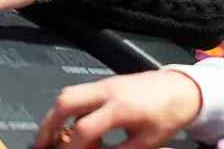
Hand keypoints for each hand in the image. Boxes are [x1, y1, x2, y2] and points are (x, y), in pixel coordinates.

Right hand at [33, 71, 202, 148]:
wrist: (182, 88)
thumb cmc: (168, 117)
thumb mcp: (147, 142)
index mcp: (119, 108)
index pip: (84, 128)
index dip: (70, 148)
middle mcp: (107, 91)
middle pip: (66, 100)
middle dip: (48, 123)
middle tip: (41, 144)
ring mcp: (105, 83)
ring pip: (70, 92)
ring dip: (56, 114)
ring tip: (51, 136)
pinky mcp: (107, 82)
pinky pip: (81, 93)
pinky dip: (70, 109)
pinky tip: (73, 126)